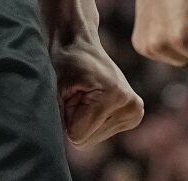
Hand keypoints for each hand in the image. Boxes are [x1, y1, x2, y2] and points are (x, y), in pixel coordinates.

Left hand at [51, 31, 144, 145]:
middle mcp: (131, 107)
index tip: (70, 95)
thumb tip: (52, 143)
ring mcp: (135, 112)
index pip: (77, 136)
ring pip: (92, 139)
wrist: (81, 44)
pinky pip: (100, 133)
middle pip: (86, 140)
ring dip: (83, 119)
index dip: (66, 117)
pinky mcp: (134, 115)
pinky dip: (92, 120)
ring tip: (86, 96)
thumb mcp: (55, 90)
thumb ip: (58, 118)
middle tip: (77, 94)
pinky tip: (95, 101)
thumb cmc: (66, 63)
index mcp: (114, 98)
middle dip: (75, 120)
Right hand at [131, 0, 187, 65]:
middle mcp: (158, 44)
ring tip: (178, 21)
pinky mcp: (138, 42)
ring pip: (172, 58)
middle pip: (186, 62)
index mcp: (179, 38)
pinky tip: (167, 22)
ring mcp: (146, 44)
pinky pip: (158, 52)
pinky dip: (163, 42)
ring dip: (176, 47)